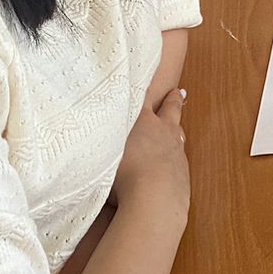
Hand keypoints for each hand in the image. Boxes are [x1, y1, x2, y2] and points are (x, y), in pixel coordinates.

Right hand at [111, 87, 188, 219]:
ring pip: (178, 133)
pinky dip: (175, 153)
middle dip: (172, 100)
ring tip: (176, 125)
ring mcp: (176, 150)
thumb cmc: (123, 175)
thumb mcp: (106, 155)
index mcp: (144, 122)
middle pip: (170, 110)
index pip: (143, 98)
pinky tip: (173, 159)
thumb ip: (101, 145)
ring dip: (176, 127)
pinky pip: (179, 156)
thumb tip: (89, 141)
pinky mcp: (183, 170)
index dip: (142, 89)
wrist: (156, 198)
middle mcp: (163, 131)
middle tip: (178, 92)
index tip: (144, 75)